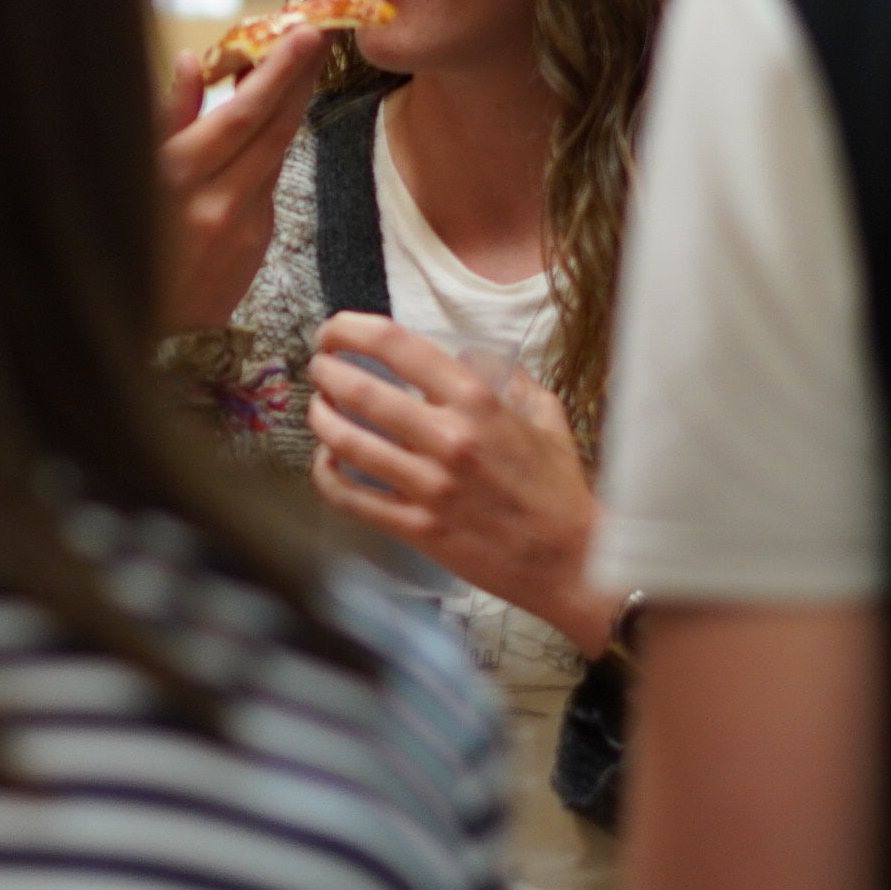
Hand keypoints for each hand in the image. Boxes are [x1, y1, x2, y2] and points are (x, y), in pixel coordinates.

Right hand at [157, 28, 327, 333]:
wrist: (139, 334)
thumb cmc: (118, 243)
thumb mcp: (129, 175)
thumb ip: (165, 119)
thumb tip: (193, 62)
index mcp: (176, 181)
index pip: (241, 117)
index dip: (277, 74)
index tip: (304, 36)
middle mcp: (217, 204)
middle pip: (273, 131)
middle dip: (299, 79)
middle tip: (318, 36)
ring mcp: (243, 229)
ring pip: (274, 155)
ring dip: (288, 110)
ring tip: (295, 66)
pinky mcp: (255, 247)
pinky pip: (266, 186)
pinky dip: (267, 152)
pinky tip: (266, 127)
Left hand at [307, 311, 615, 653]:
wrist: (573, 560)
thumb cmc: (560, 488)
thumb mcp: (546, 415)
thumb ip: (505, 377)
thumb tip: (464, 356)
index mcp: (478, 401)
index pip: (396, 346)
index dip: (351, 330)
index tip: (334, 330)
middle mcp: (448, 438)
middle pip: (359, 390)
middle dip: (326, 370)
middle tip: (318, 366)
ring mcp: (429, 487)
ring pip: (346, 443)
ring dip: (320, 418)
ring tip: (317, 407)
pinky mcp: (417, 529)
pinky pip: (352, 498)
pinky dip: (327, 474)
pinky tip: (327, 461)